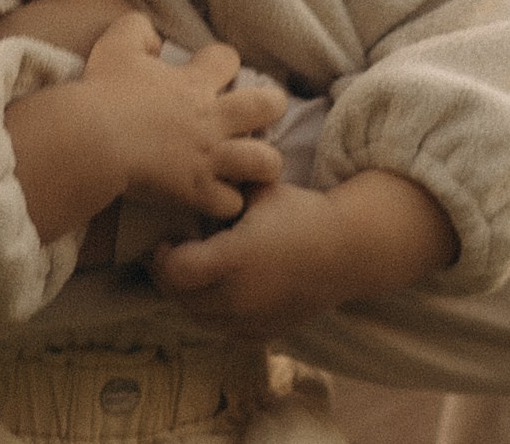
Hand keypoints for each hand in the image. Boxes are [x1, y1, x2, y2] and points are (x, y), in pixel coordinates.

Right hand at [81, 14, 285, 220]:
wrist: (92, 139)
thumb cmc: (102, 92)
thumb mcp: (116, 45)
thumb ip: (138, 29)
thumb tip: (154, 38)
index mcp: (194, 81)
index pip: (229, 58)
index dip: (223, 62)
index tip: (211, 71)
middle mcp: (212, 118)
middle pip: (269, 106)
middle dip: (271, 107)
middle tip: (256, 116)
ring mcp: (209, 157)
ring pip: (264, 162)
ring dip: (261, 163)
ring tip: (249, 164)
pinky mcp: (197, 191)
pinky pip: (232, 203)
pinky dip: (226, 202)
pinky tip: (217, 198)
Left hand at [150, 180, 347, 335]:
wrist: (348, 250)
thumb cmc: (302, 213)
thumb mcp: (259, 191)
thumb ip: (223, 188)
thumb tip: (192, 176)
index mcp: (233, 259)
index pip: (174, 272)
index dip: (162, 258)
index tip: (166, 242)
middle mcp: (239, 297)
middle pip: (180, 298)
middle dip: (171, 277)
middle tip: (176, 255)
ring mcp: (253, 319)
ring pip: (199, 318)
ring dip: (190, 297)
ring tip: (199, 272)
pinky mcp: (267, 332)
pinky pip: (225, 330)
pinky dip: (216, 315)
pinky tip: (223, 291)